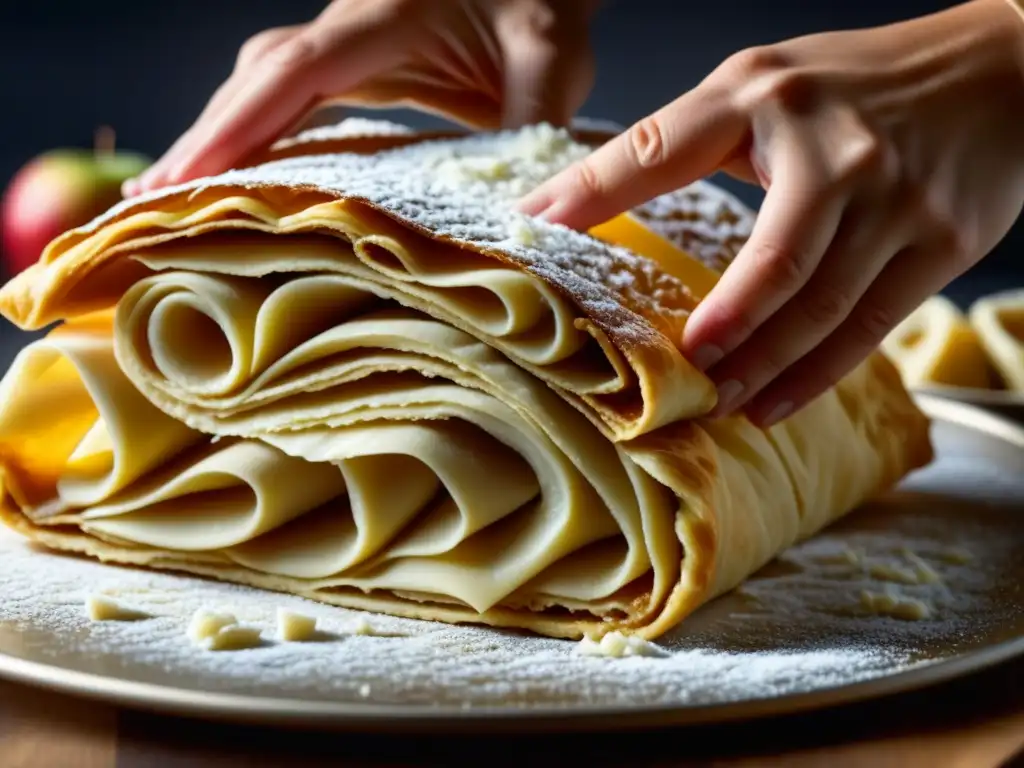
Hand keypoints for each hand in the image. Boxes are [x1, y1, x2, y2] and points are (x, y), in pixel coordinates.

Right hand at [124, 0, 597, 196]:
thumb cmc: (542, 10)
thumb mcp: (552, 58)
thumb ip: (530, 122)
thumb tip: (513, 207)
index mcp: (386, 14)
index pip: (295, 72)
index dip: (238, 124)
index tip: (187, 175)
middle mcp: (349, 24)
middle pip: (258, 78)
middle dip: (206, 138)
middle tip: (151, 204)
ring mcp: (345, 43)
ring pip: (263, 86)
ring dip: (219, 139)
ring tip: (173, 200)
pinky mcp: (353, 65)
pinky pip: (289, 99)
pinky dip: (257, 137)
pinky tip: (237, 176)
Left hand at [520, 0, 1023, 426]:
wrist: (1004, 71)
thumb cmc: (860, 85)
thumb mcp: (767, 87)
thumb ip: (690, 138)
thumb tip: (593, 202)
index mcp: (764, 98)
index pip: (657, 149)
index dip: (591, 193)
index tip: (532, 232)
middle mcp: (834, 151)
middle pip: (770, 266)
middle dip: (719, 333)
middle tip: (672, 379)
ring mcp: (896, 202)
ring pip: (821, 310)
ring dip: (762, 369)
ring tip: (716, 404)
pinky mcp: (939, 244)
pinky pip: (869, 326)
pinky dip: (816, 374)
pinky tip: (774, 402)